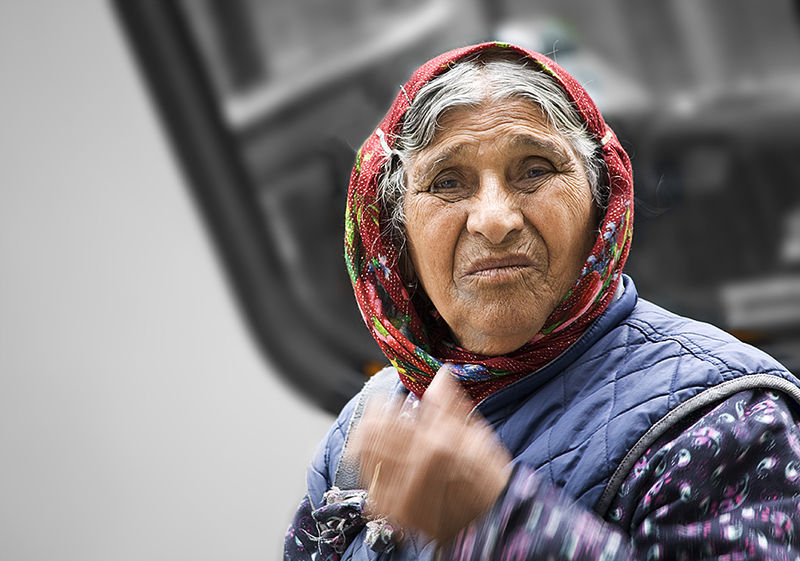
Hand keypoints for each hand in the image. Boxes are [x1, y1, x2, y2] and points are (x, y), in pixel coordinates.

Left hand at [349, 365, 511, 542]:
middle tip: (378, 415)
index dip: (381, 404)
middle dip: (370, 419)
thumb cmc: (486, 477)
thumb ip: (450, 405)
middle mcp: (412, 469)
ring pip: (363, 457)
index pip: (385, 416)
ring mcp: (399, 493)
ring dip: (366, 441)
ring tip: (377, 435)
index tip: (387, 401)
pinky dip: (372, 467)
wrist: (489, 522)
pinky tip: (383, 461)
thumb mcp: (475, 435)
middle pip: (367, 435)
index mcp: (433, 445)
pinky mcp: (394, 512)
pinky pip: (369, 483)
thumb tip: (440, 374)